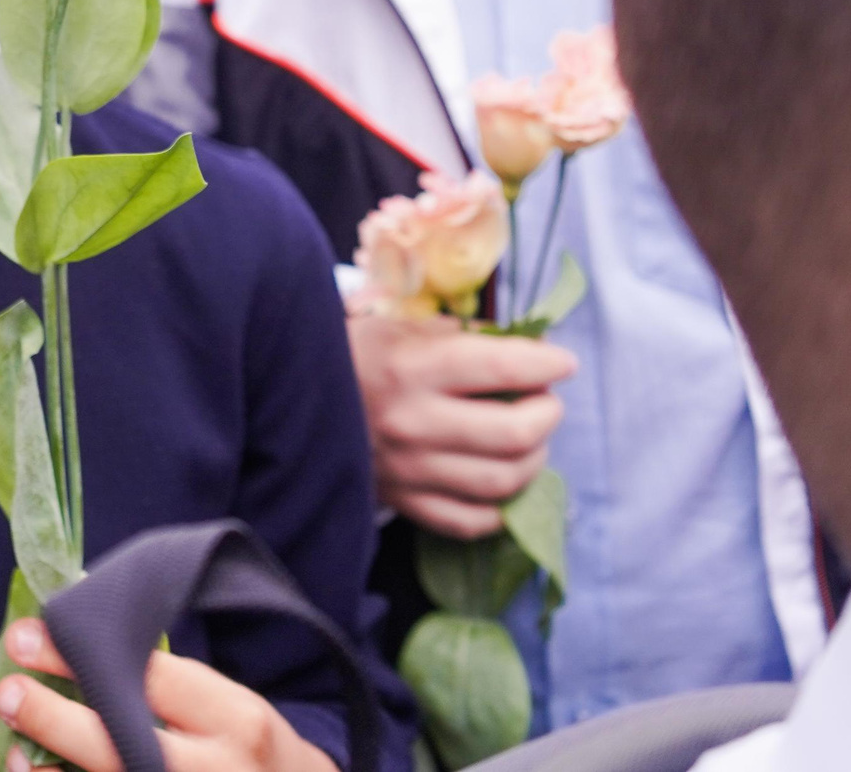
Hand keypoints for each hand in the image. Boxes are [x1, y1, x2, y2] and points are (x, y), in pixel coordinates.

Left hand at [0, 617, 335, 771]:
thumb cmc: (249, 750)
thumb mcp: (228, 706)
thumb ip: (164, 683)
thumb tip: (73, 639)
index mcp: (235, 721)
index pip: (146, 679)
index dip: (76, 655)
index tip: (25, 637)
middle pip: (117, 746)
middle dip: (51, 719)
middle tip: (8, 692)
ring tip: (15, 749)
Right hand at [349, 314, 573, 537]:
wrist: (288, 399)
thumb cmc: (350, 355)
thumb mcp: (396, 328)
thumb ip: (457, 336)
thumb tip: (519, 348)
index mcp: (409, 368)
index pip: (503, 368)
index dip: (547, 365)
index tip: (562, 363)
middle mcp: (412, 423)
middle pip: (516, 433)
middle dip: (547, 414)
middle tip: (544, 401)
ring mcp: (408, 471)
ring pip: (503, 482)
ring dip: (534, 460)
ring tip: (527, 440)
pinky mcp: (403, 503)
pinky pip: (471, 521)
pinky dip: (500, 507)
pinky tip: (499, 482)